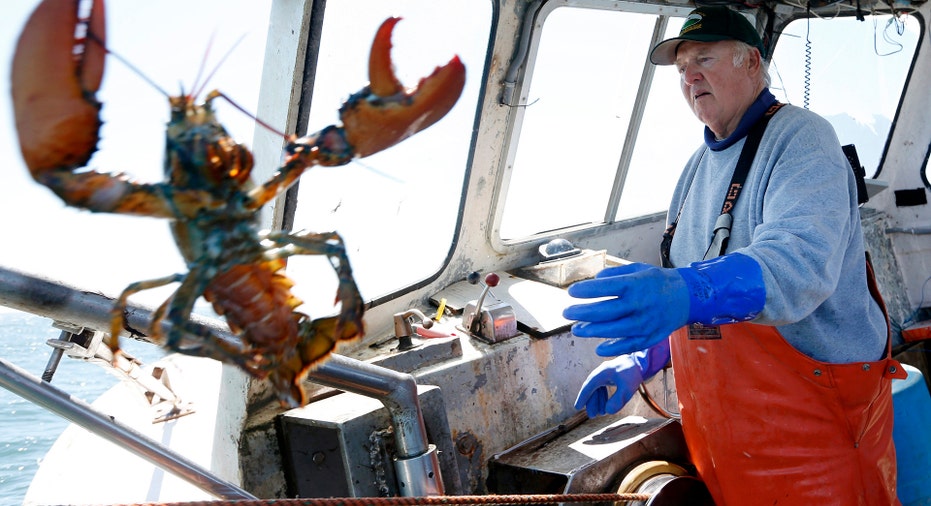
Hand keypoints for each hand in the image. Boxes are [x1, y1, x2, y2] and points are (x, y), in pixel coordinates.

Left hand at [563, 263, 688, 355]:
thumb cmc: (656, 282)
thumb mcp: (638, 269)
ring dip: (592, 331)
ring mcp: (646, 323)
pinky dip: (613, 349)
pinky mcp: (651, 337)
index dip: (586, 290)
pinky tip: (598, 348)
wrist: (687, 297)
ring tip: (576, 329)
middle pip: (606, 311)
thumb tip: (594, 281)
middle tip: (566, 312)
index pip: (606, 287)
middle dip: (583, 312)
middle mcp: (640, 304)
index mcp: (636, 284)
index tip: (571, 292)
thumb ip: (615, 274)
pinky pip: (629, 345)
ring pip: (614, 330)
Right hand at [574, 339, 670, 416]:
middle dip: (591, 403)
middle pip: (591, 389)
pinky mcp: (611, 375)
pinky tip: (605, 406)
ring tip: (600, 414)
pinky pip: (602, 387)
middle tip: (592, 416)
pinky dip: (603, 397)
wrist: (642, 361)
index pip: (588, 387)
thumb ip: (617, 400)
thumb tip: (608, 412)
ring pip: (597, 389)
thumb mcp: (627, 389)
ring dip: (597, 401)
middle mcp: (601, 372)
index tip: (577, 407)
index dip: (583, 398)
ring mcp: (606, 373)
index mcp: (601, 373)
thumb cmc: (634, 373)